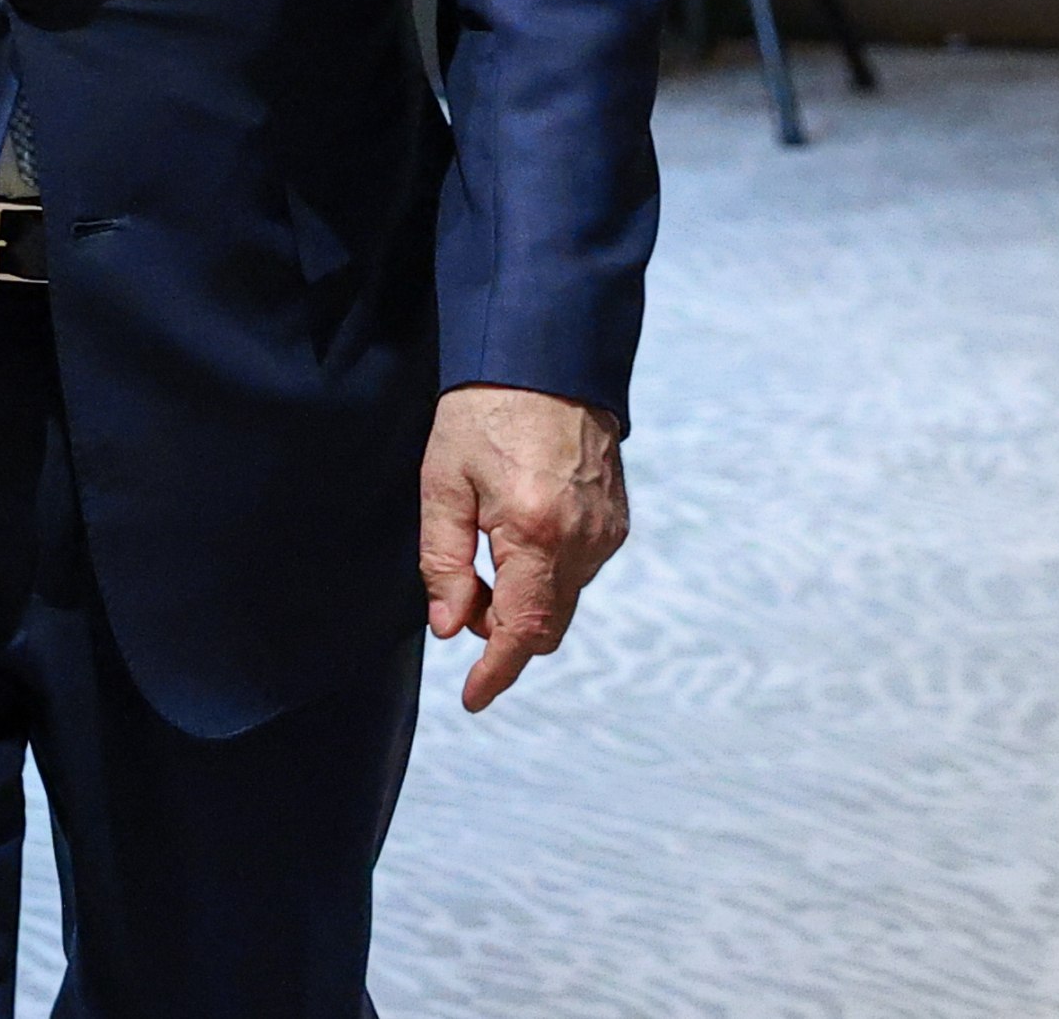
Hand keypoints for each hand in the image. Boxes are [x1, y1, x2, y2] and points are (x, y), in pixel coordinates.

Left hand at [419, 385, 627, 712]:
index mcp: (536, 534)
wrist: (545, 359)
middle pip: (546, 625)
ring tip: (483, 543)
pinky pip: (579, 569)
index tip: (473, 698)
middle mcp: (584, 542)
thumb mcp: (442, 483)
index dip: (496, 672)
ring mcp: (607, 533)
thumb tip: (450, 627)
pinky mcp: (616, 521)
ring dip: (523, 598)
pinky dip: (546, 572)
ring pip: (563, 599)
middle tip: (460, 599)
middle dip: (502, 631)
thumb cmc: (482, 413)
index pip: (521, 631)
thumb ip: (443, 561)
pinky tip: (516, 531)